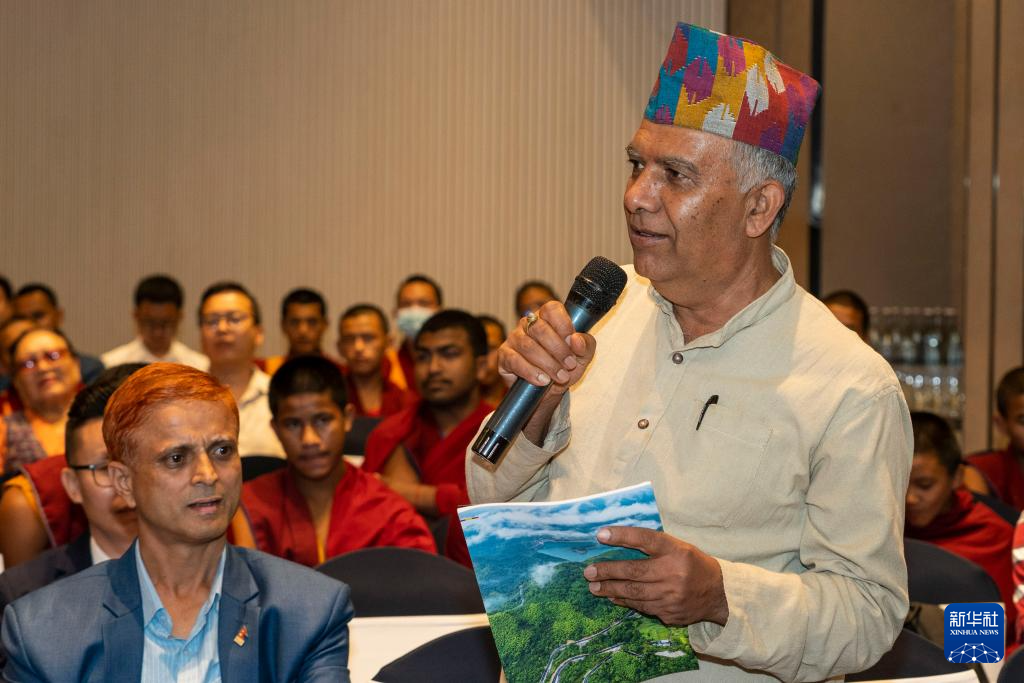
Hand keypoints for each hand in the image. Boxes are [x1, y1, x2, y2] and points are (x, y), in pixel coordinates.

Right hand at [498, 301, 596, 444]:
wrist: (548, 392)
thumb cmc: (564, 367)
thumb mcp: (582, 357)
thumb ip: (585, 345)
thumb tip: (577, 340)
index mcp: (547, 317)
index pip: (552, 309)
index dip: (563, 324)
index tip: (572, 342)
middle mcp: (528, 324)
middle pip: (540, 329)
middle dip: (558, 350)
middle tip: (569, 365)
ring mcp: (514, 338)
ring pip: (528, 346)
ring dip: (547, 363)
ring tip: (560, 377)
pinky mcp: (504, 356)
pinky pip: (515, 361)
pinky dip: (531, 372)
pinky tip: (543, 380)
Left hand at [583, 526, 728, 626]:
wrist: (718, 594)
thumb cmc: (692, 564)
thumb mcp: (678, 547)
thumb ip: (654, 545)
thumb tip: (618, 543)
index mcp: (676, 550)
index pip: (645, 539)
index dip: (622, 536)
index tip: (600, 534)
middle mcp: (673, 573)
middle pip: (634, 571)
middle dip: (607, 571)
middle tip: (588, 572)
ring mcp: (671, 596)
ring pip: (634, 593)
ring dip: (611, 590)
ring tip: (594, 587)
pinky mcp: (670, 613)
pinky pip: (642, 607)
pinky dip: (625, 601)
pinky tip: (613, 598)